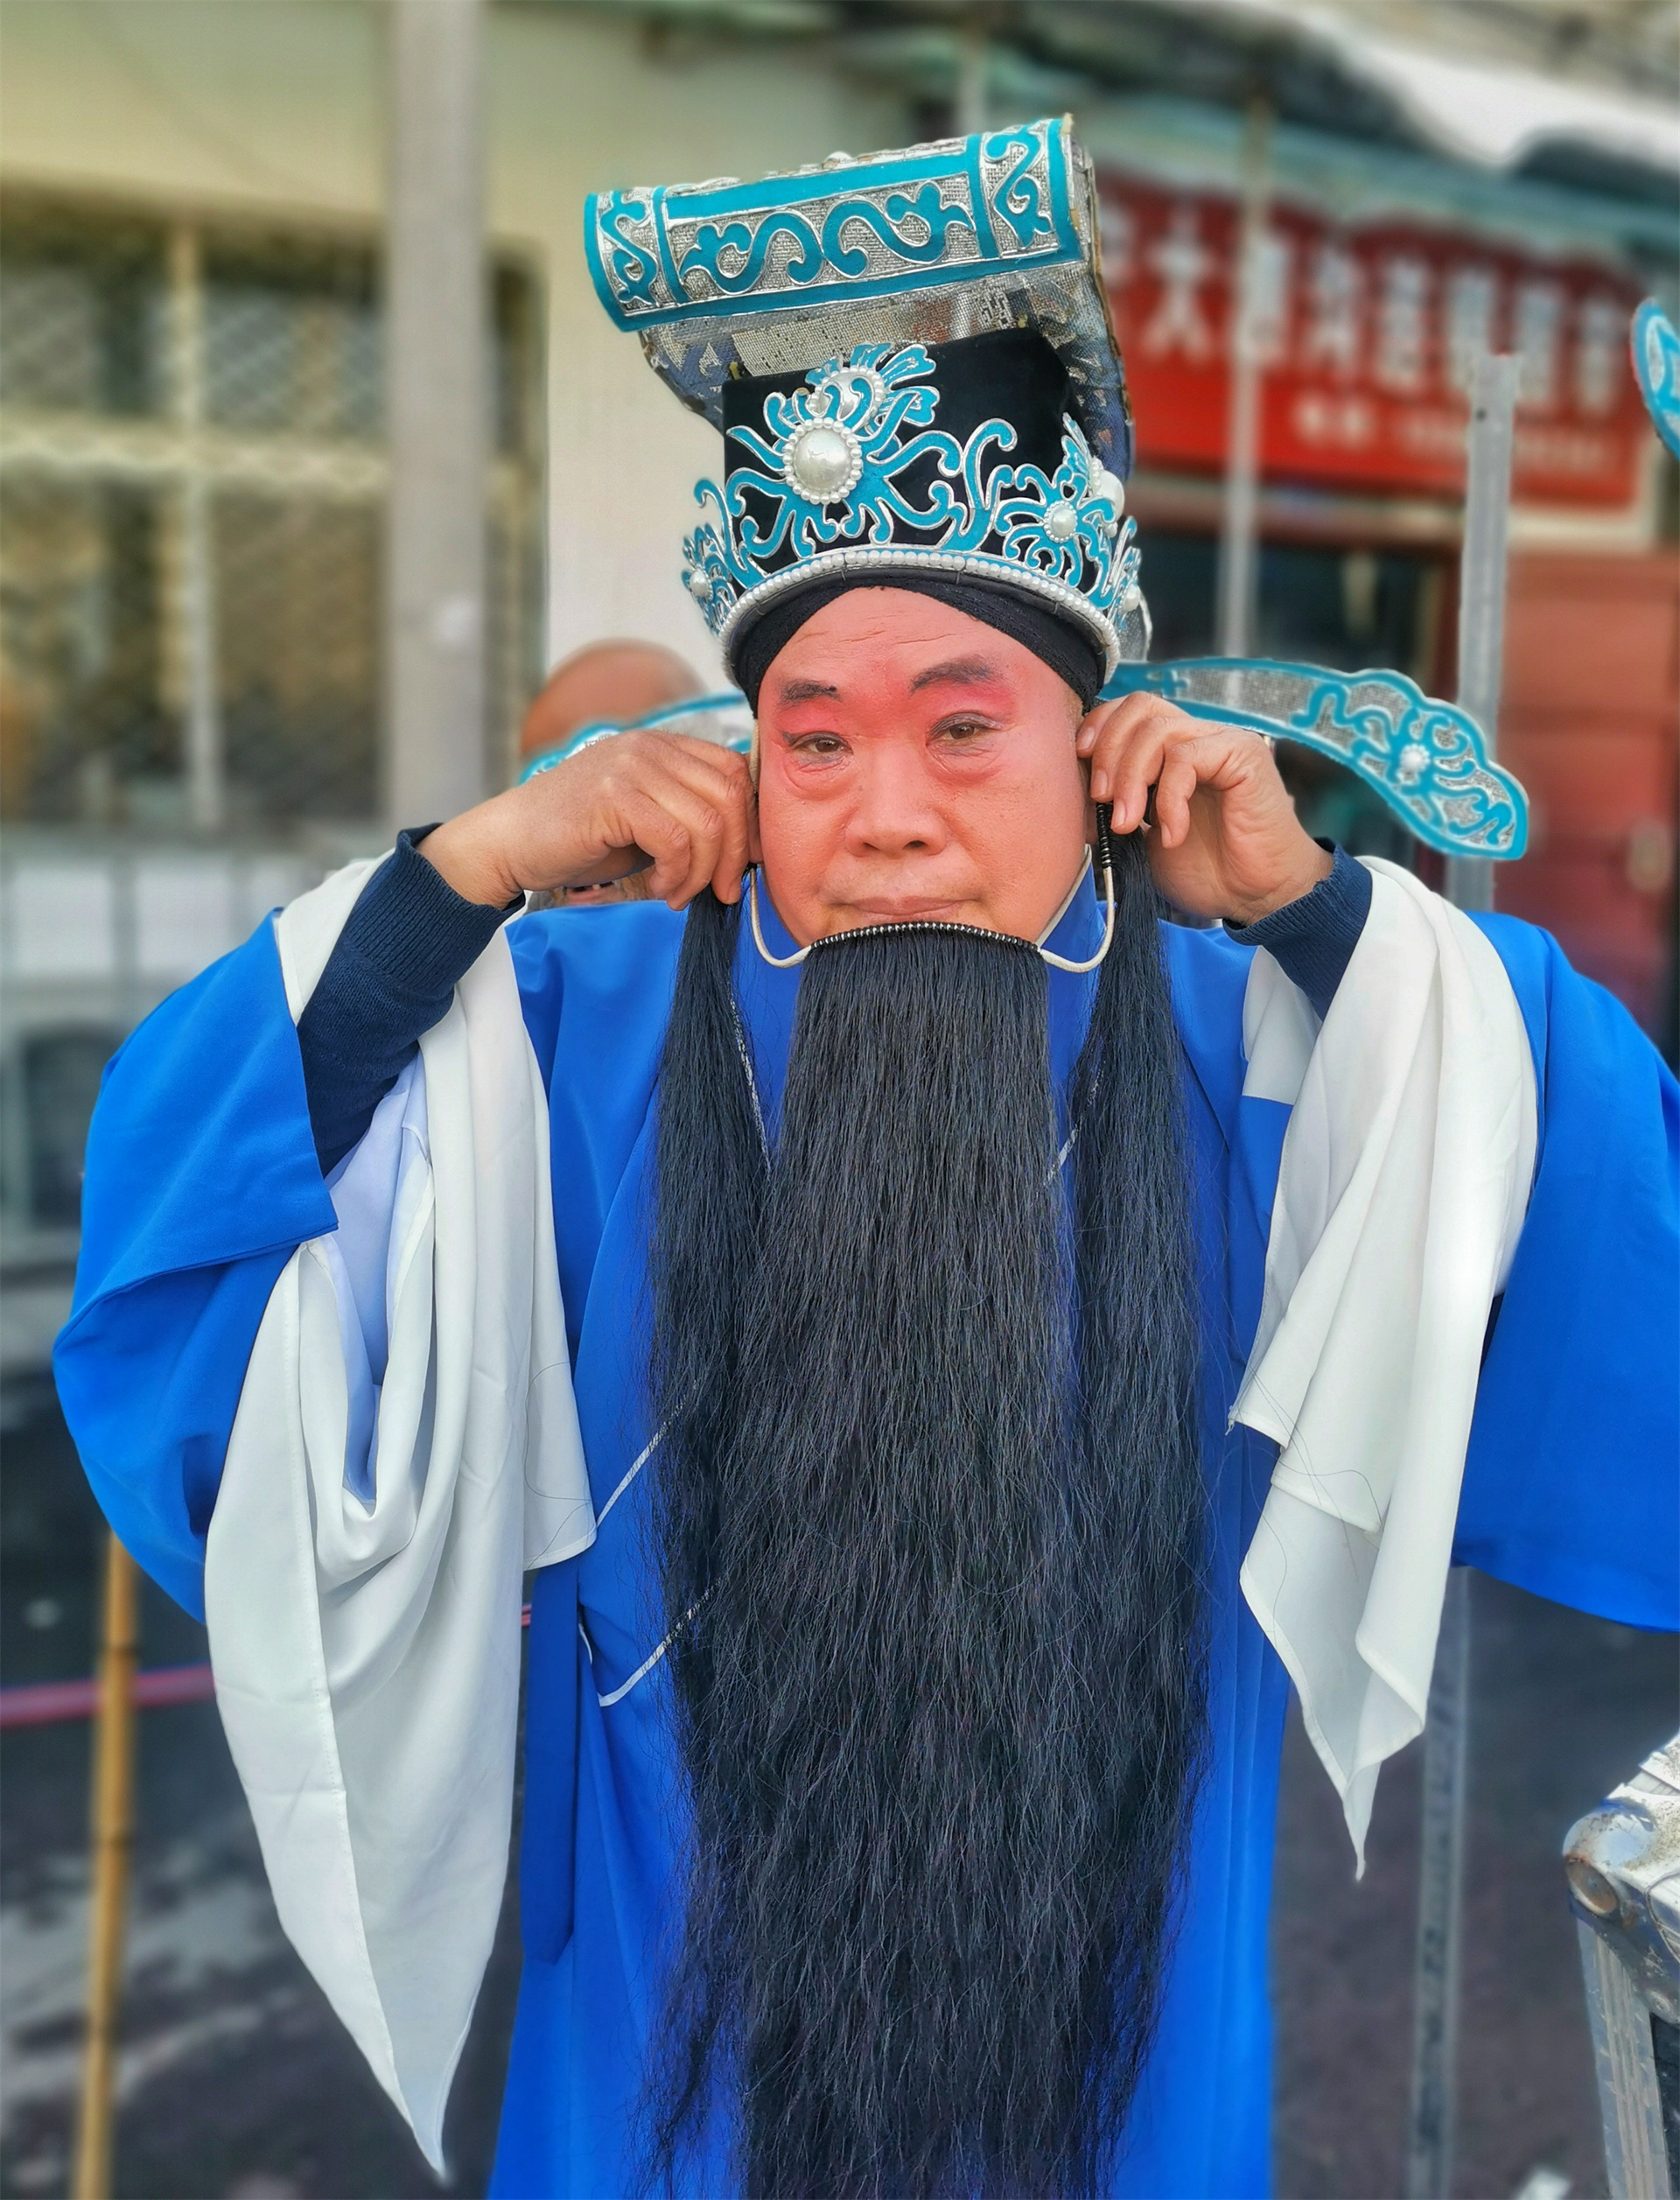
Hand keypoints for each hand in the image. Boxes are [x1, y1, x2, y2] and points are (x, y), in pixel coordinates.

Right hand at [418, 732, 755, 908]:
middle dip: (734, 853)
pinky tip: (658, 888)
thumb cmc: (577, 838)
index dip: (748, 821)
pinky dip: (677, 874)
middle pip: (730, 794)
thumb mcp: (644, 819)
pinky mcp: (614, 795)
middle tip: (721, 891)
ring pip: (707, 821)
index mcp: (662, 746)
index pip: (734, 770)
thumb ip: (687, 817)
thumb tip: (744, 847)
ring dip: (702, 871)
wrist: (509, 842)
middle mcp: (649, 746)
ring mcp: (630, 767)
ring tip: (679, 893)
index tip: (742, 864)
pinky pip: (675, 839)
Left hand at [1077, 696, 1330, 924]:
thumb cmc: (1205, 870)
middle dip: (1108, 751)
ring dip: (1131, 778)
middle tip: (1101, 799)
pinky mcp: (1242, 755)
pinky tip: (1171, 834)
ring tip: (1129, 826)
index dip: (1098, 727)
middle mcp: (1196, 737)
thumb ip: (1111, 808)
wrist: (1256, 896)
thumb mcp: (1140, 839)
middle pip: (1139, 707)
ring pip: (1158, 730)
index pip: (1128, 710)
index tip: (1078, 763)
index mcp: (1170, 750)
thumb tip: (1071, 793)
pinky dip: (1168, 799)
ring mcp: (1220, 742)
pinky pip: (1187, 758)